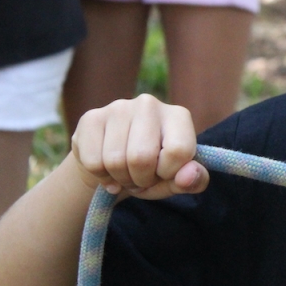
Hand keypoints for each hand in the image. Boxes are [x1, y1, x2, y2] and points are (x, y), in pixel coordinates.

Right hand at [70, 94, 208, 198]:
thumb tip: (188, 176)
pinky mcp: (91, 118)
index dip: (169, 173)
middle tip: (141, 179)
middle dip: (141, 180)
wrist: (113, 164)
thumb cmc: (153, 171)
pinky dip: (101, 176)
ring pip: (115, 161)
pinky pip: (93, 162)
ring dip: (121, 179)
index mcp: (178, 116)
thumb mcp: (178, 179)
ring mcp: (118, 108)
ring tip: (125, 175)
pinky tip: (107, 170)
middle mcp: (149, 104)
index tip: (164, 174)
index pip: (178, 151)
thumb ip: (194, 180)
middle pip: (141, 158)